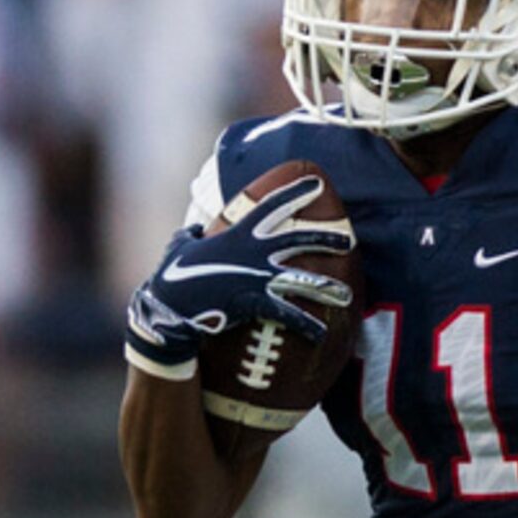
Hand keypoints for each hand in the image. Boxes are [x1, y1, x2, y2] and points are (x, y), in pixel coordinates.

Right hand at [126, 174, 353, 358]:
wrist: (169, 305)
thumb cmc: (172, 276)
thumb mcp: (179, 247)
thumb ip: (191, 236)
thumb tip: (193, 230)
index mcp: (239, 234)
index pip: (272, 206)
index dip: (295, 193)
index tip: (316, 183)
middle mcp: (254, 252)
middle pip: (298, 239)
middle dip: (325, 238)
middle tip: (348, 239)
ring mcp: (257, 276)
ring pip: (303, 280)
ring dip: (328, 289)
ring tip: (347, 296)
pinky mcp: (256, 301)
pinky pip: (289, 315)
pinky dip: (307, 326)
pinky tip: (323, 335)